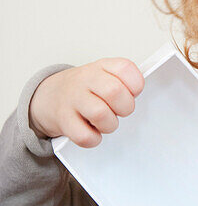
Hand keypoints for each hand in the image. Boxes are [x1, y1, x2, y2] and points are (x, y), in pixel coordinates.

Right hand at [29, 59, 143, 145]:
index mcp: (101, 66)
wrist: (50, 96)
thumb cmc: (86, 89)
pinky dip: (94, 139)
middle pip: (114, 92)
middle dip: (125, 107)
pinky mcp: (63, 120)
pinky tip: (92, 132)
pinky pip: (84, 135)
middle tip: (120, 111)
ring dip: (110, 124)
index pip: (125, 68)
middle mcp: (85, 79)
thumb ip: (124, 81)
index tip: (132, 93)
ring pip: (100, 114)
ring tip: (106, 122)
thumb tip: (138, 95)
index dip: (135, 85)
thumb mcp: (104, 75)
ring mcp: (72, 99)